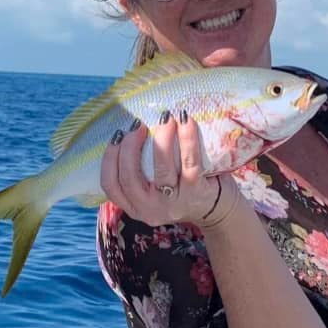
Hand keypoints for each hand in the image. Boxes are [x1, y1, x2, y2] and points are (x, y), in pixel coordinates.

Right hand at [101, 111, 240, 229]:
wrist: (217, 208)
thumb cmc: (181, 189)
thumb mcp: (153, 190)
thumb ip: (139, 172)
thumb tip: (129, 130)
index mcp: (135, 206)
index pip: (110, 185)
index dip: (109, 157)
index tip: (117, 135)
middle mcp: (151, 209)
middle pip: (130, 177)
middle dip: (130, 146)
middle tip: (138, 125)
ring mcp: (173, 202)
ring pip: (161, 169)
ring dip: (161, 139)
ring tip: (165, 119)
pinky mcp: (196, 192)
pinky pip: (189, 162)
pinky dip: (187, 138)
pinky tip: (186, 121)